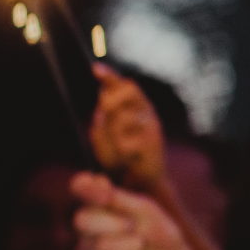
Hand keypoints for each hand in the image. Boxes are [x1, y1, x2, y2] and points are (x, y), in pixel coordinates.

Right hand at [71, 172, 205, 249]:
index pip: (78, 187)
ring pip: (99, 247)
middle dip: (114, 225)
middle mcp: (86, 226)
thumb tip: (96, 179)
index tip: (106, 197)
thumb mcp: (145, 211)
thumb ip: (119, 197)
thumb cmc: (159, 233)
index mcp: (99, 204)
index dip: (86, 189)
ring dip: (129, 247)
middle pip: (81, 220)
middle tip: (134, 228)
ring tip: (140, 248)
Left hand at [88, 64, 165, 192]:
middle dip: (111, 100)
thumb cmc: (119, 156)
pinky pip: (126, 141)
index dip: (110, 76)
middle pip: (127, 92)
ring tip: (118, 147)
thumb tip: (103, 95)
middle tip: (104, 112)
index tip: (95, 69)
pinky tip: (125, 157)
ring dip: (113, 132)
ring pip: (124, 117)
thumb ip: (103, 117)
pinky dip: (119, 149)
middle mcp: (146, 113)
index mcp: (135, 108)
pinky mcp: (154, 143)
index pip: (125, 86)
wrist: (139, 181)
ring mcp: (151, 127)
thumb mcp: (104, 135)